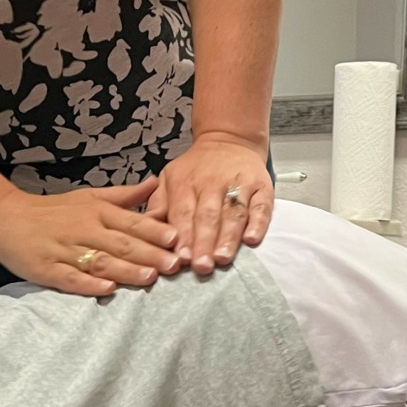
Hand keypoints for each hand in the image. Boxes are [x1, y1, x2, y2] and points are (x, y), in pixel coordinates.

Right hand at [0, 179, 180, 296]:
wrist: (5, 218)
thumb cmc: (53, 210)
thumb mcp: (89, 196)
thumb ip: (124, 195)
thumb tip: (156, 183)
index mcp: (96, 212)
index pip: (131, 222)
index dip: (155, 231)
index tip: (178, 239)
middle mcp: (84, 230)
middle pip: (121, 243)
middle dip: (149, 254)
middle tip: (174, 264)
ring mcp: (65, 251)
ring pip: (100, 261)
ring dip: (126, 269)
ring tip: (149, 277)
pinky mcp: (47, 269)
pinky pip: (70, 278)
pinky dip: (89, 283)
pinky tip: (107, 289)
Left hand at [149, 132, 274, 274]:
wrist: (229, 140)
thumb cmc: (196, 169)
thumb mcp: (169, 178)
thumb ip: (158, 204)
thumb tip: (145, 226)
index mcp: (186, 183)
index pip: (183, 213)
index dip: (183, 236)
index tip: (181, 259)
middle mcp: (212, 182)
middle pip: (208, 215)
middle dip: (204, 242)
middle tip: (202, 266)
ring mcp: (239, 184)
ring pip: (233, 213)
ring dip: (228, 237)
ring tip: (222, 258)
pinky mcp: (261, 186)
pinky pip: (261, 206)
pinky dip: (258, 223)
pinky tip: (251, 240)